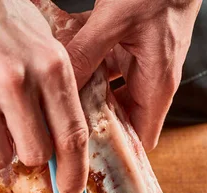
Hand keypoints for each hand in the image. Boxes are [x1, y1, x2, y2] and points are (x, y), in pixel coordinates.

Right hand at [0, 0, 88, 192]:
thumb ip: (52, 91)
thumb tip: (59, 145)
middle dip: (28, 152)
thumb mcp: (40, 42)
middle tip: (15, 134)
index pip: (71, 135)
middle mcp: (15, 80)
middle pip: (35, 155)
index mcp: (50, 64)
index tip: (71, 192)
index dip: (74, 172)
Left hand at [66, 0, 201, 150]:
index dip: (114, 152)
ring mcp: (137, 64)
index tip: (80, 158)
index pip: (139, 138)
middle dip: (87, 123)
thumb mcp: (115, 21)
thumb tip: (57, 88)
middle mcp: (149, 80)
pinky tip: (59, 61)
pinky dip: (82, 64)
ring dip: (81, 93)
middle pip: (116, 119)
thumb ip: (85, 54)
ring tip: (50, 99)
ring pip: (104, 92)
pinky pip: (101, 65)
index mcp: (157, 84)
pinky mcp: (127, 47)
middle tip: (53, 130)